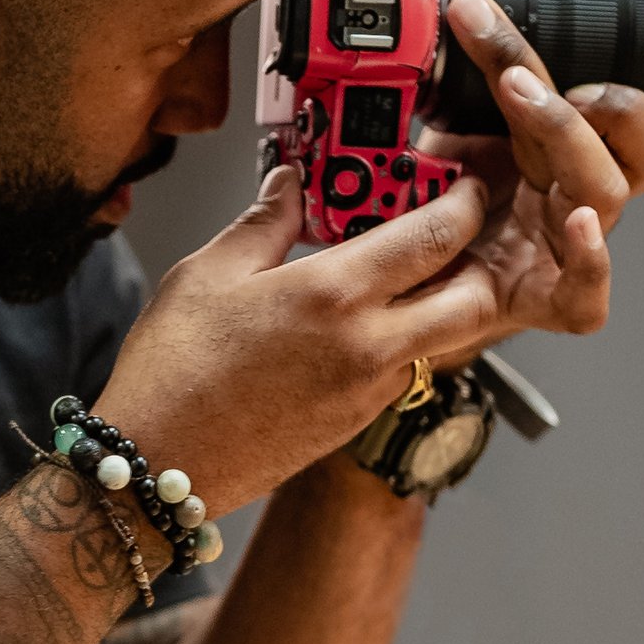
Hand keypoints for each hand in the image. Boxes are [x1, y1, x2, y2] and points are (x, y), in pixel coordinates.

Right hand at [99, 0, 643, 510]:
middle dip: (483, 256)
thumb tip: (289, 182)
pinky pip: (413, 367)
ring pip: (452, 337)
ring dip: (452, 298)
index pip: (438, 234)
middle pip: (477, 295)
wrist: (160, 463)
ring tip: (421, 268)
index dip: (466, 200)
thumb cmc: (174, 371)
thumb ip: (264, 221)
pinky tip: (376, 315)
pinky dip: (414, 335)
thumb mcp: (208, 272)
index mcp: (334, 292)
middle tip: (462, 227)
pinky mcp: (359, 419)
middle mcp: (370, 343)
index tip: (467, 180)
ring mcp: (371, 388)